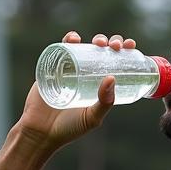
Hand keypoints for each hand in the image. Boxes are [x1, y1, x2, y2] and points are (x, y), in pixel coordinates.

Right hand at [18, 32, 136, 147]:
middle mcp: (88, 75)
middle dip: (111, 43)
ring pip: (86, 47)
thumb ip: (104, 102)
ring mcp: (71, 69)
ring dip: (95, 39)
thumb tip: (112, 78)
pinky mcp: (53, 66)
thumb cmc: (69, 128)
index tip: (131, 45)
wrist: (40, 131)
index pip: (116, 65)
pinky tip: (75, 38)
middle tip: (115, 46)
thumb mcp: (92, 117)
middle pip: (103, 52)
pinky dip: (69, 39)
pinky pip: (63, 48)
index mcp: (101, 86)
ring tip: (99, 43)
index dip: (124, 52)